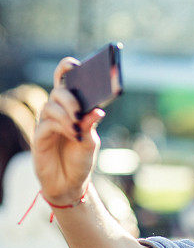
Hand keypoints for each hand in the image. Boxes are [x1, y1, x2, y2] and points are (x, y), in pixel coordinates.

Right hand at [33, 57, 105, 204]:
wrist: (69, 183)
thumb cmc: (80, 159)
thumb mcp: (91, 142)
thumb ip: (91, 125)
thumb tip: (98, 110)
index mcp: (71, 108)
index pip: (65, 82)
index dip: (66, 69)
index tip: (75, 64)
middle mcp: (57, 112)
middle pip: (58, 91)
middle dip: (70, 97)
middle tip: (81, 110)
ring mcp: (47, 123)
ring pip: (52, 106)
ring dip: (67, 115)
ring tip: (78, 129)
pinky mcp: (40, 137)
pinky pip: (48, 124)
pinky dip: (62, 127)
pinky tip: (73, 134)